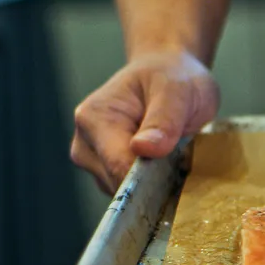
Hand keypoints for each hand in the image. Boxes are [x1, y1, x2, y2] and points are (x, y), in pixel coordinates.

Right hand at [71, 50, 219, 193]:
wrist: (167, 73)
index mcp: (95, 118)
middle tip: (179, 152)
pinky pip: (129, 191)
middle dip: (153, 179)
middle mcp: (85, 142)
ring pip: (124, 192)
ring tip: (171, 152)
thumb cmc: (172, 78)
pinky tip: (163, 162)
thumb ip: (164, 121)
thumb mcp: (178, 92)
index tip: (176, 171)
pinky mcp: (105, 171)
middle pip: (119, 184)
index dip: (149, 178)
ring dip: (153, 182)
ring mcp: (92, 159)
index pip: (118, 166)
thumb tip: (143, 150)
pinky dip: (150, 184)